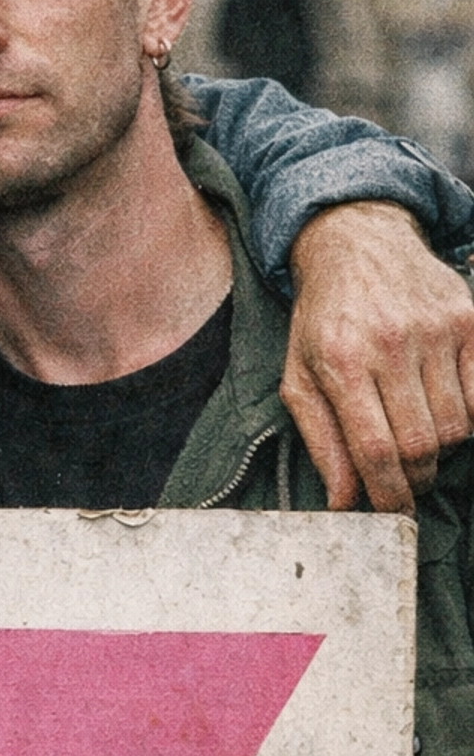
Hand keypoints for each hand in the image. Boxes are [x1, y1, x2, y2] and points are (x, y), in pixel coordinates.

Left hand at [286, 202, 473, 510]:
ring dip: (441, 446)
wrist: (357, 242)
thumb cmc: (323, 318)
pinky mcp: (469, 317)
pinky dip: (470, 412)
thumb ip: (321, 440)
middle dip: (416, 477)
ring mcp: (436, 328)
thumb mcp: (299, 376)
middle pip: (422, 444)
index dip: (388, 493)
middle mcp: (391, 342)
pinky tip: (445, 407)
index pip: (376, 449)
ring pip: (458, 424)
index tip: (392, 512)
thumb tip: (343, 502)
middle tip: (406, 479)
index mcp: (341, 361)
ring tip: (419, 436)